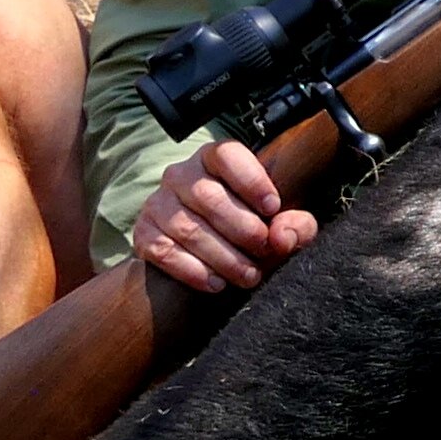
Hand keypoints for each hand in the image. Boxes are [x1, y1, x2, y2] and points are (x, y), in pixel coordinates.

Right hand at [132, 138, 317, 293]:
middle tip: (264, 251)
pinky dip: (193, 271)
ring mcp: (158, 203)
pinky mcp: (144, 234)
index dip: (252, 181)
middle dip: (243, 229)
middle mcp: (181, 175)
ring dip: (223, 257)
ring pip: (188, 228)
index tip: (273, 208)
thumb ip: (296, 225)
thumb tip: (282, 237)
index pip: (227, 156)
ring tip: (248, 275)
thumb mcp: (281, 222)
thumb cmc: (250, 227)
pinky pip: (164, 251)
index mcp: (215, 159)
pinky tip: (217, 283)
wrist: (204, 253)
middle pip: (210, 198)